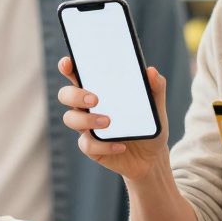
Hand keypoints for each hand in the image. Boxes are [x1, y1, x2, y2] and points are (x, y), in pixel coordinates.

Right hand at [56, 56, 169, 181]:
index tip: (68, 63)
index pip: (76, 73)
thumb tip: (151, 71)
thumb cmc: (147, 125)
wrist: (151, 156)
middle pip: (65, 94)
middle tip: (94, 99)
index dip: (67, 66)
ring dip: (87, 120)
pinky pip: (87, 145)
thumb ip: (155, 87)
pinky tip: (120, 145)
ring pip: (70, 119)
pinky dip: (104, 145)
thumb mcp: (156, 106)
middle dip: (75, 95)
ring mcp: (87, 127)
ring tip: (108, 122)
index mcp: (99, 89)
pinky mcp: (91, 147)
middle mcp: (87, 107)